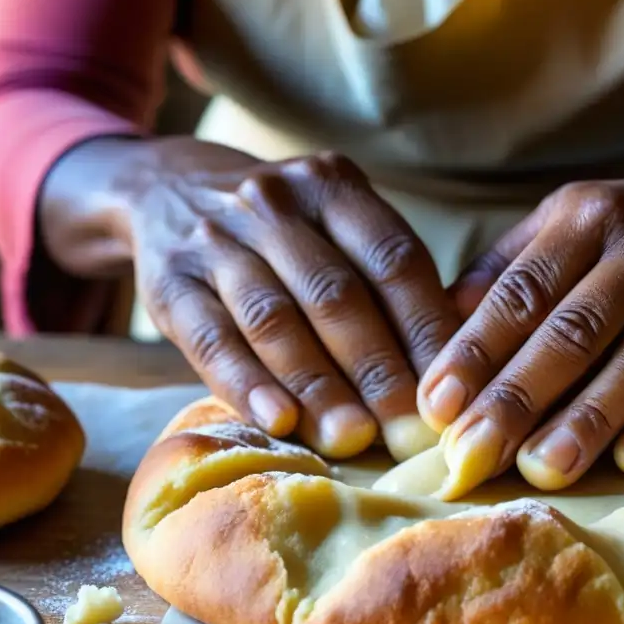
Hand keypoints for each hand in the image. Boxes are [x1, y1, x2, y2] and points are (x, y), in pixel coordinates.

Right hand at [119, 138, 459, 459]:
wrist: (168, 191)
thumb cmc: (286, 233)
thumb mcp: (338, 226)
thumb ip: (390, 281)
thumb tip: (455, 361)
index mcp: (333, 185)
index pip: (394, 260)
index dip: (426, 329)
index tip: (450, 392)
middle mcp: (273, 203)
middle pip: (337, 294)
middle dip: (378, 370)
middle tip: (408, 432)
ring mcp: (215, 239)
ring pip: (276, 320)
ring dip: (319, 386)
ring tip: (353, 439)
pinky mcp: (169, 282)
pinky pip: (212, 339)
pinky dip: (248, 384)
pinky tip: (279, 422)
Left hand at [418, 145, 623, 489]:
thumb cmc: (619, 236)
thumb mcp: (559, 226)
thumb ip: (500, 275)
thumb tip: (437, 333)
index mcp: (585, 219)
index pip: (522, 292)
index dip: (476, 352)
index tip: (438, 408)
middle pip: (576, 331)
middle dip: (520, 397)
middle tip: (475, 454)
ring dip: (591, 418)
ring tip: (543, 468)